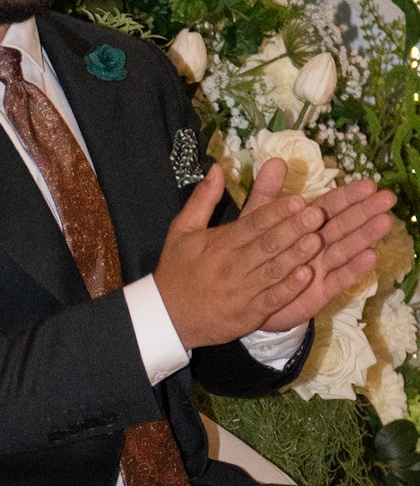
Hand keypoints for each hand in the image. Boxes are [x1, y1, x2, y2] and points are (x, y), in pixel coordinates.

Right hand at [154, 159, 328, 348]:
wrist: (167, 317)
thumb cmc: (177, 271)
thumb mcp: (181, 230)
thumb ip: (202, 199)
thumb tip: (216, 168)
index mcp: (219, 244)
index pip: (252, 224)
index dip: (276, 212)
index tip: (298, 199)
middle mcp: (231, 266)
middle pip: (267, 245)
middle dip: (293, 229)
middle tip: (317, 215)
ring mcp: (240, 292)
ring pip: (273, 271)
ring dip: (296, 256)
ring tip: (317, 240)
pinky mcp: (247, 315)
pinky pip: (271, 300)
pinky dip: (289, 288)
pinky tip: (306, 276)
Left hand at [248, 174, 395, 329]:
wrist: (244, 295)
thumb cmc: (254, 251)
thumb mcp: (256, 219)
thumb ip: (267, 192)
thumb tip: (275, 160)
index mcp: (306, 224)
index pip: (330, 206)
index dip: (348, 195)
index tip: (368, 184)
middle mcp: (319, 244)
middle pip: (344, 225)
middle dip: (365, 211)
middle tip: (387, 198)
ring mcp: (322, 267)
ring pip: (346, 249)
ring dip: (365, 236)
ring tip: (384, 222)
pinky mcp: (321, 291)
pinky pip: (339, 279)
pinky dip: (354, 268)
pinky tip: (371, 256)